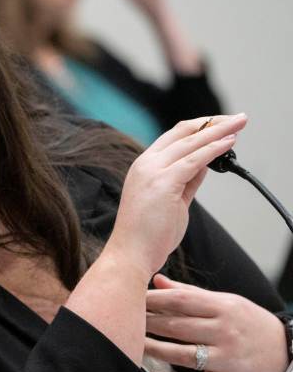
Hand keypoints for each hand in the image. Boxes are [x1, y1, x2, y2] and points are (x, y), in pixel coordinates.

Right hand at [106, 114, 245, 278]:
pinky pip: (194, 160)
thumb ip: (186, 180)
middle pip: (183, 133)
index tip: (219, 124)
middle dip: (213, 123)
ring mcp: (152, 171)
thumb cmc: (148, 234)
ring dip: (219, 130)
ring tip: (239, 123)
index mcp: (143, 166)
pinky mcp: (163, 182)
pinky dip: (214, 149)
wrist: (130, 253)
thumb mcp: (171, 200)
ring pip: (191, 142)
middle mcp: (145, 164)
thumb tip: (204, 164)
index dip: (199, 128)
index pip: (173, 138)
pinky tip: (229, 142)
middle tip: (237, 118)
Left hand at [144, 274, 287, 371]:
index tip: (131, 299)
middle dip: (147, 324)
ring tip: (133, 345)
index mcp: (223, 308)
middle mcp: (225, 332)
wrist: (287, 353)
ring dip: (154, 350)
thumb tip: (158, 281)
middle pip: (177, 327)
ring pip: (182, 355)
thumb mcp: (226, 302)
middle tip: (125, 321)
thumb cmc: (249, 323)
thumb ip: (189, 294)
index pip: (181, 301)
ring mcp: (227, 359)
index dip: (153, 300)